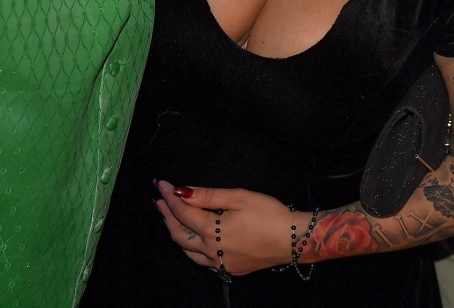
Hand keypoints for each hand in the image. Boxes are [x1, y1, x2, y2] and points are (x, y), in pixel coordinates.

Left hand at [154, 180, 292, 274]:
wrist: (293, 240)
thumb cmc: (269, 214)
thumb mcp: (239, 197)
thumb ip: (209, 195)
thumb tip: (183, 191)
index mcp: (212, 230)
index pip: (183, 212)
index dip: (170, 197)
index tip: (162, 184)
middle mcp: (211, 250)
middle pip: (179, 234)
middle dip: (167, 216)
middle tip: (160, 201)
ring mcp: (220, 263)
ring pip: (188, 251)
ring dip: (177, 233)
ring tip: (171, 219)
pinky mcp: (230, 269)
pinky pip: (202, 261)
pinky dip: (192, 248)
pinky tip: (195, 240)